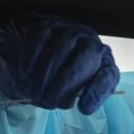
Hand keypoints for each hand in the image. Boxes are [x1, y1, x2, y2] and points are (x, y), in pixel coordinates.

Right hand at [0, 13, 119, 114]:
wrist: (26, 51)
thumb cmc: (52, 78)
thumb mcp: (66, 92)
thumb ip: (68, 97)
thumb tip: (60, 101)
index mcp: (102, 63)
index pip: (108, 75)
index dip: (97, 92)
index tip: (84, 109)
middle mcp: (90, 43)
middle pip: (85, 60)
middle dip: (65, 84)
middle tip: (49, 101)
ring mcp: (68, 31)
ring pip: (59, 51)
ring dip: (45, 76)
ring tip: (36, 94)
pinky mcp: (45, 24)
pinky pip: (39, 40)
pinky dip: (31, 59)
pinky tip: (25, 74)